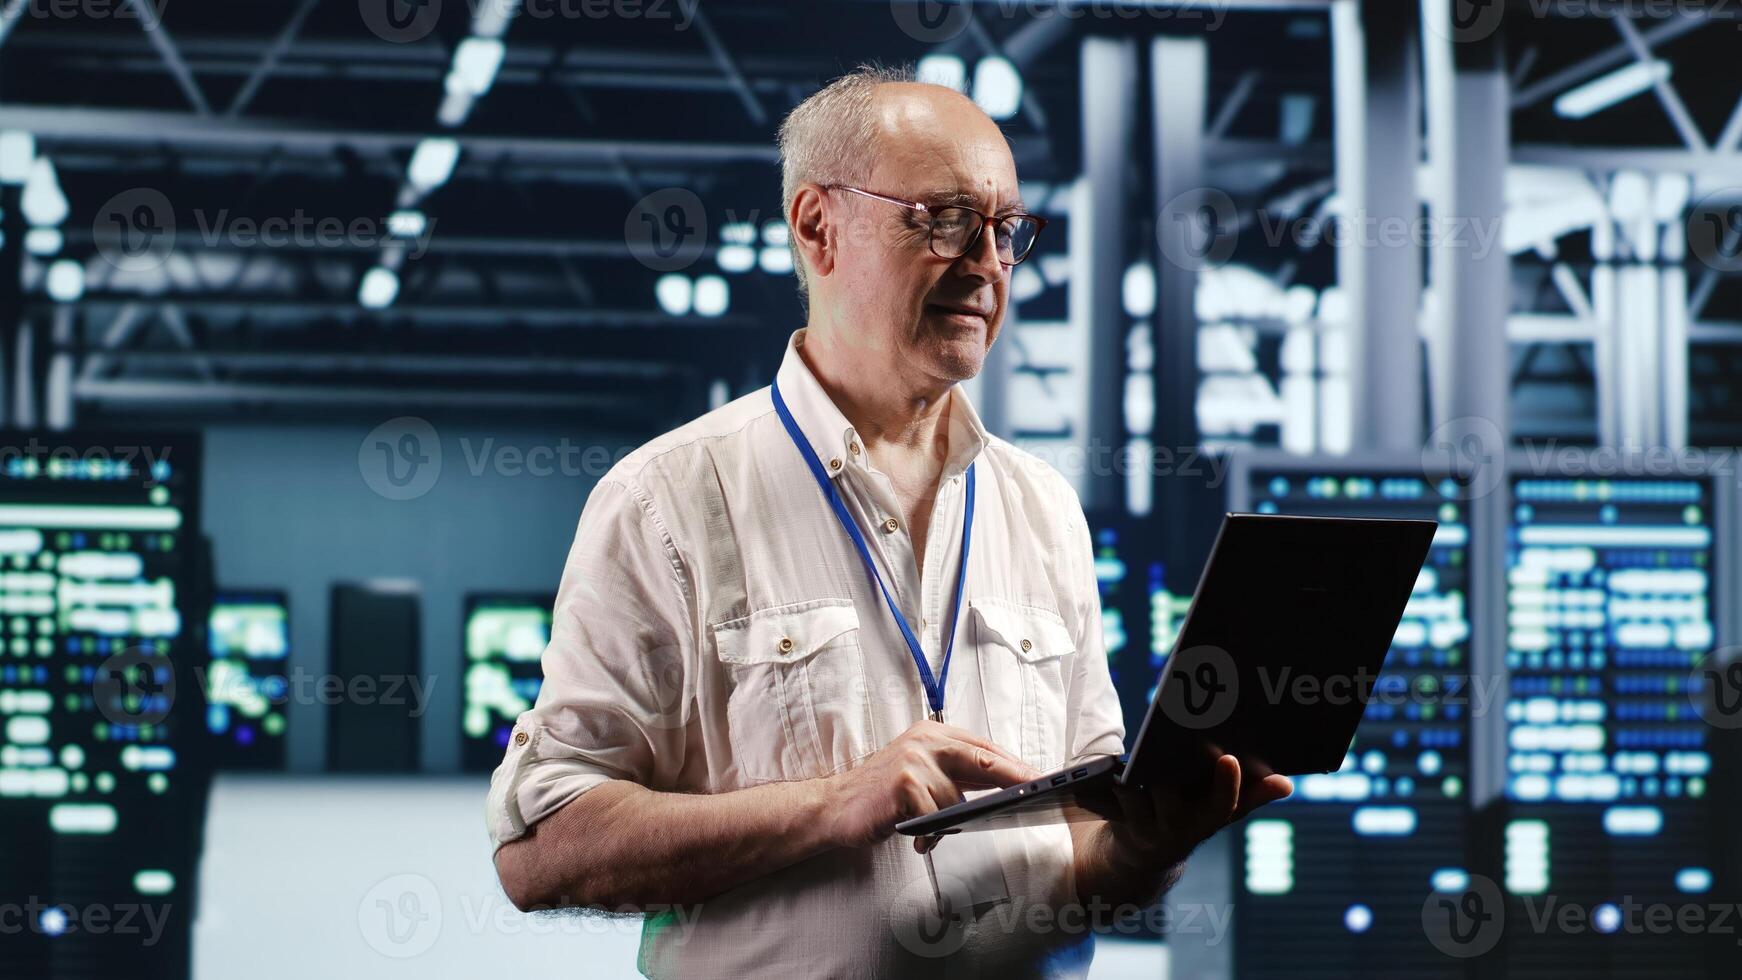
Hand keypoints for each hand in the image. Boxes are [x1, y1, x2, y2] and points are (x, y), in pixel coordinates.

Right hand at [823, 720, 1039, 849]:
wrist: (835, 805)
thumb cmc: (883, 794)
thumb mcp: (921, 772)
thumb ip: (957, 773)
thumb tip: (1005, 785)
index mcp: (934, 733)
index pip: (984, 747)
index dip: (1014, 764)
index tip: (1040, 777)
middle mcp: (925, 740)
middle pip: (983, 759)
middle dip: (1014, 776)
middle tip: (1038, 789)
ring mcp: (915, 760)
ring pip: (957, 800)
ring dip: (946, 824)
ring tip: (925, 832)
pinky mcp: (905, 784)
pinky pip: (935, 818)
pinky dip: (929, 836)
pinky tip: (916, 840)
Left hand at [1094, 754, 1292, 870]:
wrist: (1140, 858)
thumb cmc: (1186, 819)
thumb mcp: (1219, 811)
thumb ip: (1252, 796)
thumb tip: (1286, 783)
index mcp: (1210, 819)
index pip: (1224, 805)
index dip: (1229, 785)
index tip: (1230, 758)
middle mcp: (1181, 828)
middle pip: (1173, 796)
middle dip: (1172, 771)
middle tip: (1172, 738)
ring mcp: (1149, 826)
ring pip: (1143, 795)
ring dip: (1140, 773)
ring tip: (1141, 745)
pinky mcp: (1122, 819)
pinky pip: (1118, 796)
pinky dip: (1116, 780)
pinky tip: (1114, 761)